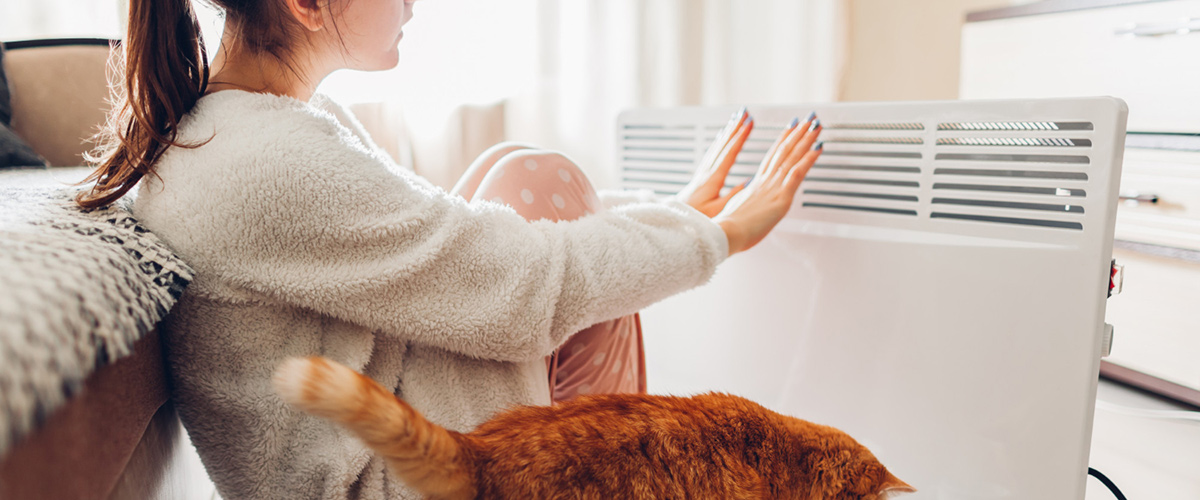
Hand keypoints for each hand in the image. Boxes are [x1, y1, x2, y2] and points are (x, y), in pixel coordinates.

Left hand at [677, 108, 753, 216]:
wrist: (675, 224)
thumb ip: (733, 196)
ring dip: (727, 133)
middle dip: (734, 128)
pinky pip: (711, 155)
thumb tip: (748, 182)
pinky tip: (721, 142)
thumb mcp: (718, 211)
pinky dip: (718, 144)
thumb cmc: (695, 221)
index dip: (740, 137)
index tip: (749, 122)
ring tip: (735, 121)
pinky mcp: (699, 180)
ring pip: (716, 148)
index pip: (729, 153)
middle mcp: (705, 173)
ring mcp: (701, 175)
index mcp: (712, 180)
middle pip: (722, 145)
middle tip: (744, 113)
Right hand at [715, 113, 822, 254]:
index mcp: (755, 186)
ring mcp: (773, 187)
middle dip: (796, 133)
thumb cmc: (728, 229)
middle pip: (783, 151)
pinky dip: (809, 158)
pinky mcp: (781, 197)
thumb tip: (745, 203)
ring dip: (805, 138)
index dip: (782, 141)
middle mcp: (765, 182)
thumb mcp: (736, 212)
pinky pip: (798, 172)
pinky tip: (818, 148)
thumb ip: (744, 204)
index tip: (789, 129)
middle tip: (807, 119)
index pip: (771, 157)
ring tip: (815, 124)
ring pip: (792, 156)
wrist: (725, 233)